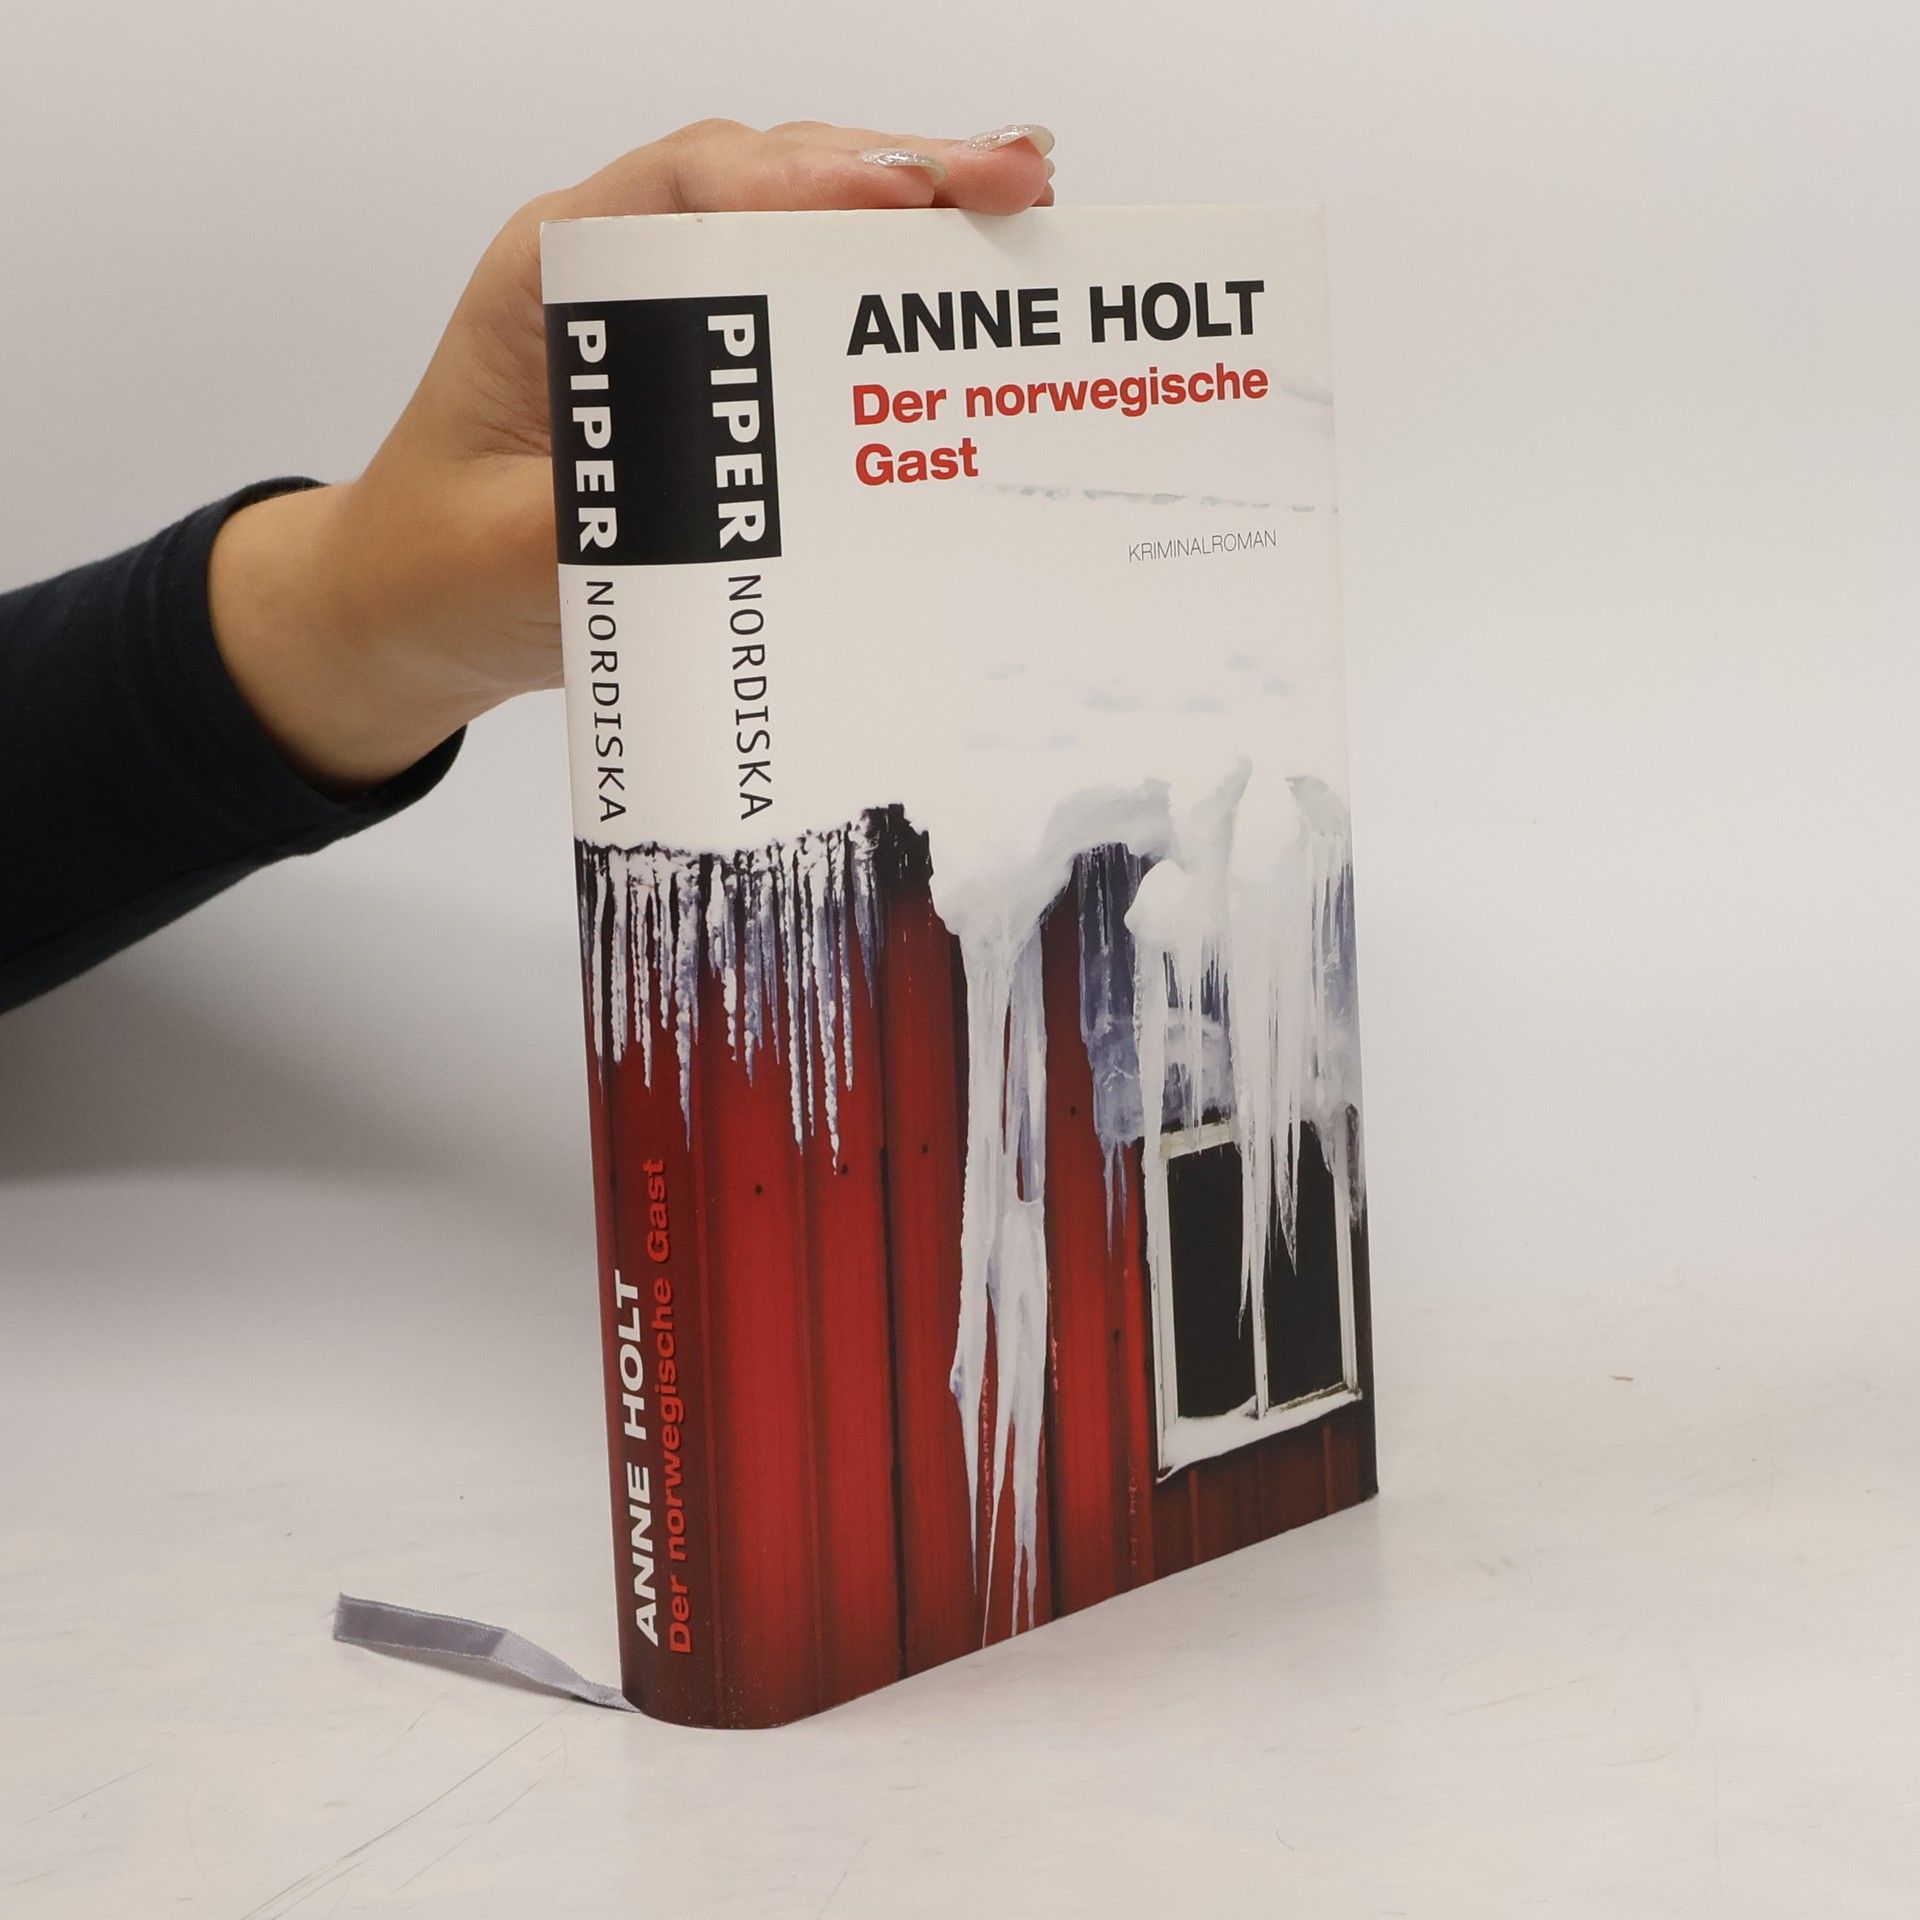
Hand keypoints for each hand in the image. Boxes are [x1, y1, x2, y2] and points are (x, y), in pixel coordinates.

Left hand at [209, 119, 1055, 792]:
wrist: (406, 615)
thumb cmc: (437, 568)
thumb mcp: (515, 554)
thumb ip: (619, 517)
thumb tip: (748, 501)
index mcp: (553, 281)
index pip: (692, 189)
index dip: (808, 182)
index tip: (903, 196)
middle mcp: (617, 278)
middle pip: (772, 185)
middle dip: (900, 178)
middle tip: (1017, 186)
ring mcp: (667, 324)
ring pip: (800, 236)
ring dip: (909, 229)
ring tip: (1021, 219)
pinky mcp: (705, 384)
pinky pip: (801, 320)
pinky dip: (880, 308)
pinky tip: (957, 308)